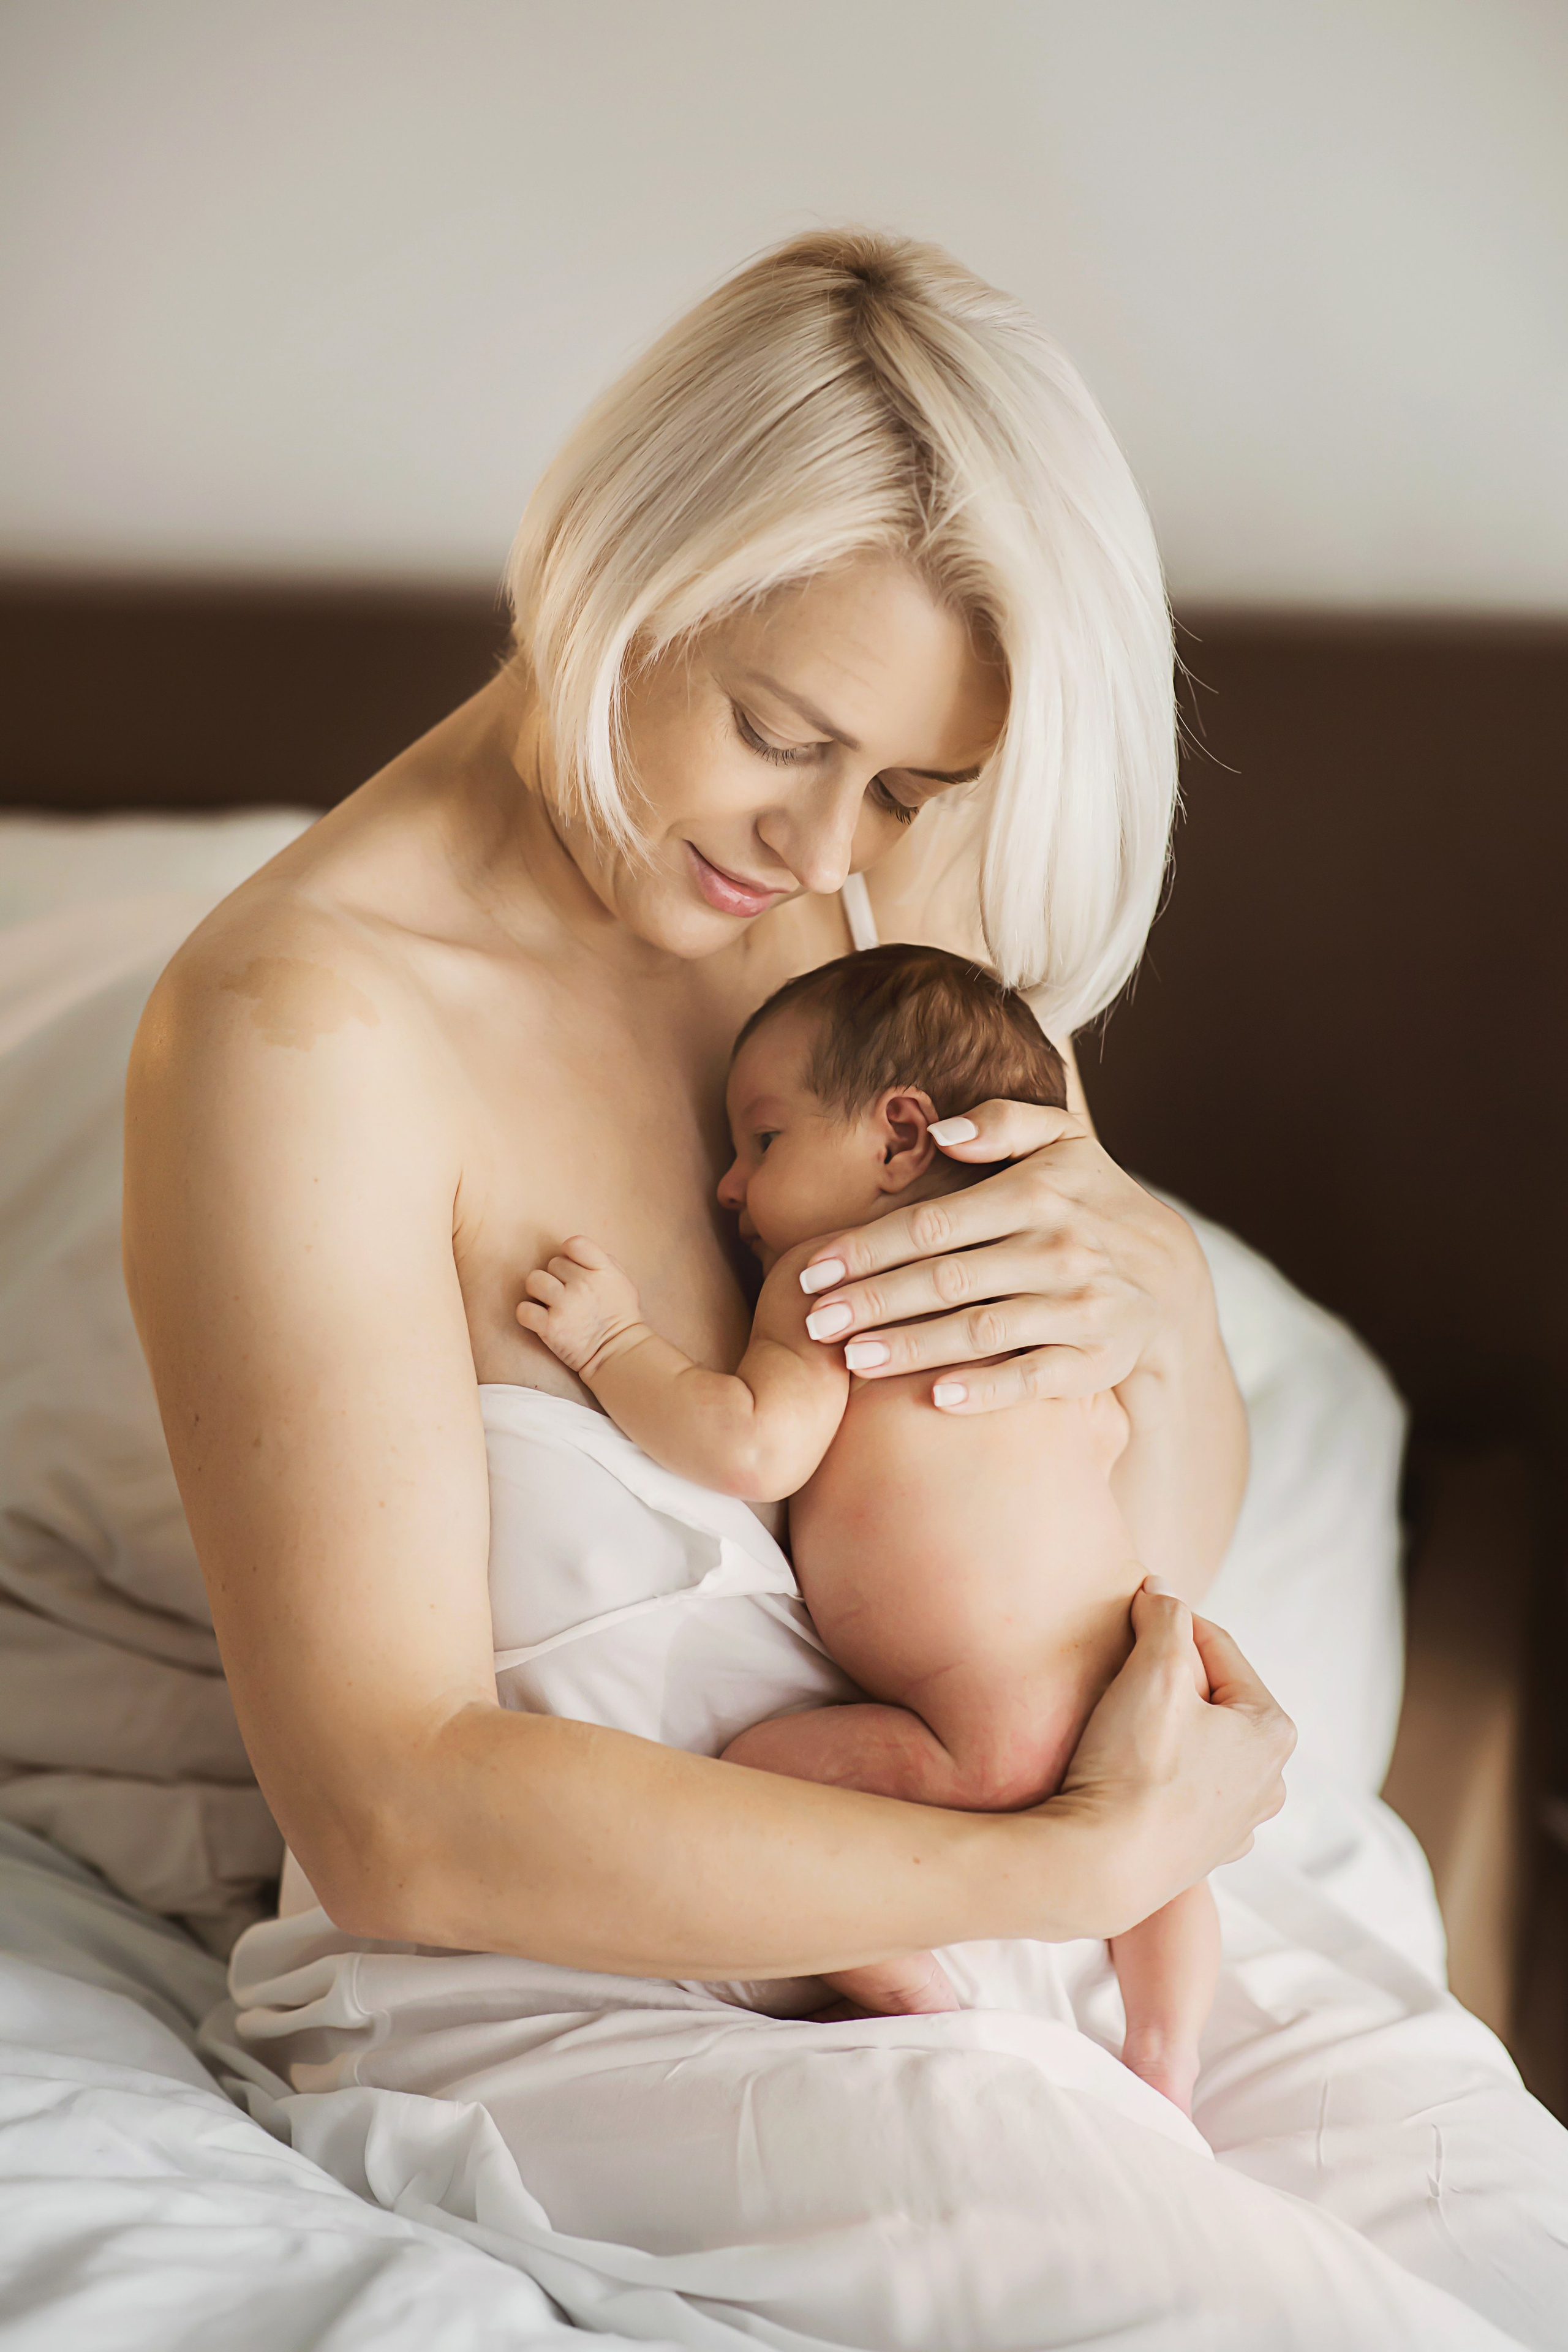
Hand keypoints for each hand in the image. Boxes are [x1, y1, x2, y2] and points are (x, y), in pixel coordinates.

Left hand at [516, 1237, 646, 1377]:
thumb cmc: (620, 1316)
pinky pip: (523, 1310)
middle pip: (553, 1264)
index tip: (574, 1268)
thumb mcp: (622, 1281)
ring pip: (534, 1280)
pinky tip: (540, 1320)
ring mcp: (565, 1305)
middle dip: (559, 1278)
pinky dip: (528, 1315)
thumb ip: (602, 1262)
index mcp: (602, 1269)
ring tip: (551, 1305)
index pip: (574, 1243)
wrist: (619, 1353)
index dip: (570, 1254)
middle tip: (570, 1296)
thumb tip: (577, 1252)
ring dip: (540, 1292)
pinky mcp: (550, 1327)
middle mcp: (583, 1283)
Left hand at [795, 1100, 1206, 1411]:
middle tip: (813, 1322)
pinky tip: (936, 1398)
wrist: (1168, 1274)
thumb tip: (938, 1130)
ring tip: (851, 1360)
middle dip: (873, 1301)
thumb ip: (1002, 1122)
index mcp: (1037, 1194)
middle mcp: (1059, 1249)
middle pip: (946, 1279)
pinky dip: (986, 1389)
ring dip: (913, 1347)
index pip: (934, 1223)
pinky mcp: (1096, 1359)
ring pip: (981, 1331)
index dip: (868, 1247)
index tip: (812, 1268)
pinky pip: (1033, 1377)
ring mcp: (1080, 1307)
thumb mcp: (1062, 1141)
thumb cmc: (1090, 1201)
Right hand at [1052, 1579, 1294, 1933]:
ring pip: (1197, 1743)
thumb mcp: (1153, 1670)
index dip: (1168, 1621)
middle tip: (1121, 1664)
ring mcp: (1237, 1822)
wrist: (1100, 1867)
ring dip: (1163, 1723)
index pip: (1217, 1647)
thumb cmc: (1133, 1766)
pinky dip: (1158, 1770)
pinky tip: (1126, 1768)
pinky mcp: (1202, 1852)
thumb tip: (1161, 1589)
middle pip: (1211, 1696)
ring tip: (1118, 1717)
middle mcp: (1269, 1780)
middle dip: (1168, 1675)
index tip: (1130, 1610)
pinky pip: (1181, 1788)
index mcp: (1272, 1731)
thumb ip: (1165, 1618)